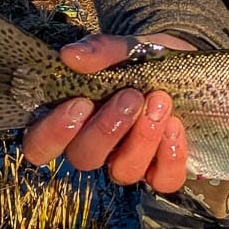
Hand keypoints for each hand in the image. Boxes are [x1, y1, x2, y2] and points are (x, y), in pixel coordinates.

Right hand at [21, 32, 191, 191]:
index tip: (80, 104)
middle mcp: (96, 148)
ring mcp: (129, 162)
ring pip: (124, 171)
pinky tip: (175, 126)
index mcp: (72, 121)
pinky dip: (170, 156)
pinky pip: (163, 180)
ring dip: (142, 138)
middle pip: (84, 158)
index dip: (54, 133)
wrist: (189, 66)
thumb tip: (70, 54)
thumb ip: (100, 50)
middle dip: (107, 129)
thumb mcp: (128, 48)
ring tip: (160, 102)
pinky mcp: (163, 170)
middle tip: (130, 96)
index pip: (40, 146)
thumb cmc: (146, 61)